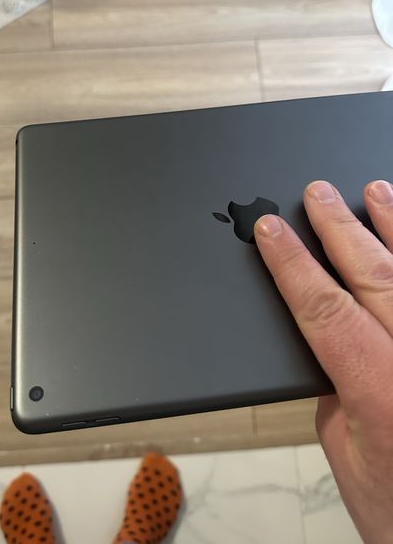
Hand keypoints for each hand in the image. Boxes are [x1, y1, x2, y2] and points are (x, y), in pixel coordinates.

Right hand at [254, 180, 392, 543]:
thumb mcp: (346, 459)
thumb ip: (338, 392)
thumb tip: (333, 347)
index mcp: (380, 388)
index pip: (323, 305)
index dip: (291, 261)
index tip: (271, 229)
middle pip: (374, 273)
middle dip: (338, 227)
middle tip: (317, 193)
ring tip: (373, 192)